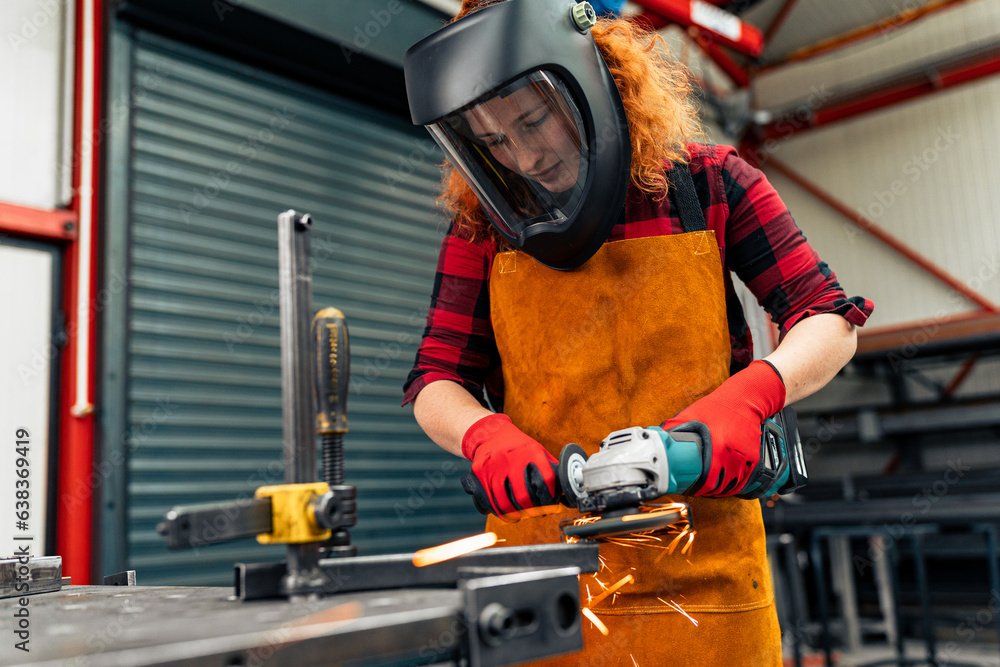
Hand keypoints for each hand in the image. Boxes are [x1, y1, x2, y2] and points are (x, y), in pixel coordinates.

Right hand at [461, 413, 558, 518]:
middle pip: (523, 495)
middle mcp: (512, 458)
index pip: (546, 478)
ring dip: (515, 514)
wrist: (489, 433)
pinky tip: (506, 514)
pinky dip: (500, 512)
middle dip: (532, 511)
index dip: (551, 496)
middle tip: (536, 514)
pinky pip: (490, 499)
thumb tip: (565, 487)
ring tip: (521, 516)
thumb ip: (549, 466)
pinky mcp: (480, 473)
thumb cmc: (517, 445)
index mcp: (531, 451)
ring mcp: (494, 466)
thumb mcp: (536, 448)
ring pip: (505, 502)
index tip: (553, 505)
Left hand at [661, 360, 785, 496]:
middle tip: (698, 488)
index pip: (708, 481)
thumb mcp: (689, 415)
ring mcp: (746, 458)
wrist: (743, 400)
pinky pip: (745, 480)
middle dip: (708, 490)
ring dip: (721, 490)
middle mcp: (733, 455)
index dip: (698, 488)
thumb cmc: (716, 407)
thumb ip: (673, 429)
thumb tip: (659, 441)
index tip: (691, 488)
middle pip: (720, 486)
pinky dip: (734, 485)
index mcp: (716, 447)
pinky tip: (725, 485)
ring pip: (733, 486)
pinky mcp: (754, 459)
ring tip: (709, 489)